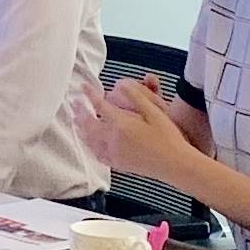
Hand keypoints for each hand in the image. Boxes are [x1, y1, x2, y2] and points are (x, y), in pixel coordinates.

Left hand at [69, 72, 195, 179]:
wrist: (174, 164)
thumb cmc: (168, 138)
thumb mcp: (155, 112)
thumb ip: (136, 97)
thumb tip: (121, 85)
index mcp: (121, 124)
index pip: (99, 106)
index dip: (90, 94)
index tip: (84, 87)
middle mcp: (113, 139)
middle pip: (88, 124)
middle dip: (80, 112)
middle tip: (74, 103)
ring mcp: (114, 153)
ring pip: (89, 140)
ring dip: (81, 128)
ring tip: (76, 121)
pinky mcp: (118, 164)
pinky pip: (97, 154)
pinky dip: (89, 146)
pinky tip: (90, 143)